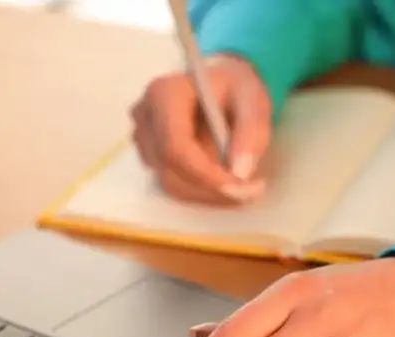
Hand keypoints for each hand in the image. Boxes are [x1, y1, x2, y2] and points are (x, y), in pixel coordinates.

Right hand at [130, 54, 271, 204]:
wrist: (220, 86)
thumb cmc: (234, 88)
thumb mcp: (253, 98)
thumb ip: (251, 130)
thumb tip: (240, 172)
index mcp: (164, 94)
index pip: (175, 146)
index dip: (204, 173)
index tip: (238, 184)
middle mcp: (145, 117)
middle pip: (170, 169)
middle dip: (210, 187)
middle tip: (248, 189)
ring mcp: (142, 138)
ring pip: (170, 182)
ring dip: (207, 191)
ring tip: (237, 182)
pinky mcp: (147, 154)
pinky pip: (171, 183)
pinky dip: (199, 189)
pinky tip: (220, 179)